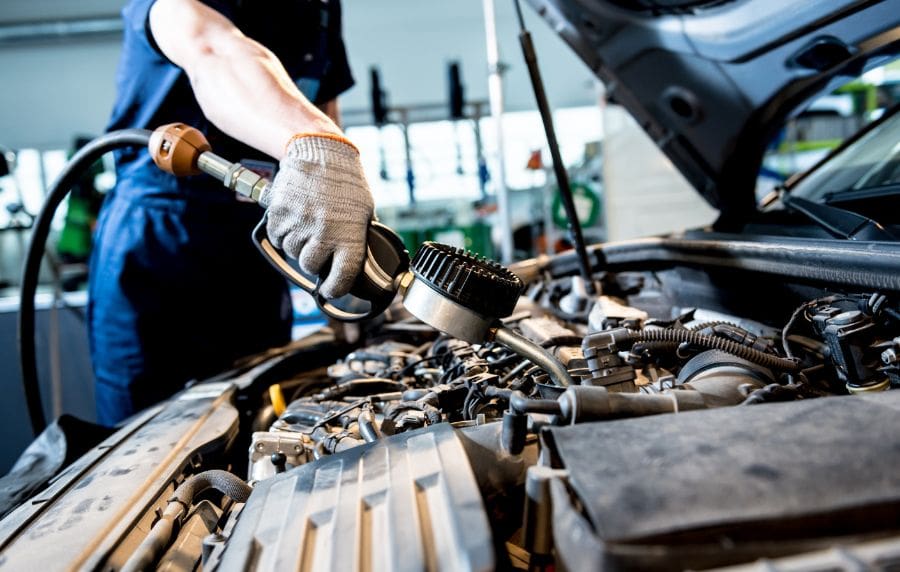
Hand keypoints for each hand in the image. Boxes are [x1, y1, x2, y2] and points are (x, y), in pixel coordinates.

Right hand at [260, 135, 373, 298]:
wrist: (321, 151)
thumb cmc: (347, 182)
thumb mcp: (365, 212)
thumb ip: (357, 239)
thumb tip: (353, 264)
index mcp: (349, 235)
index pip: (341, 277)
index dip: (334, 289)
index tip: (330, 289)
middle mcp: (323, 232)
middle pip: (310, 266)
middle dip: (314, 261)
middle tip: (318, 247)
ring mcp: (299, 222)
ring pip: (291, 252)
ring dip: (298, 245)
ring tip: (307, 226)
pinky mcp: (280, 213)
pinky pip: (277, 237)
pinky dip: (283, 234)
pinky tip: (294, 220)